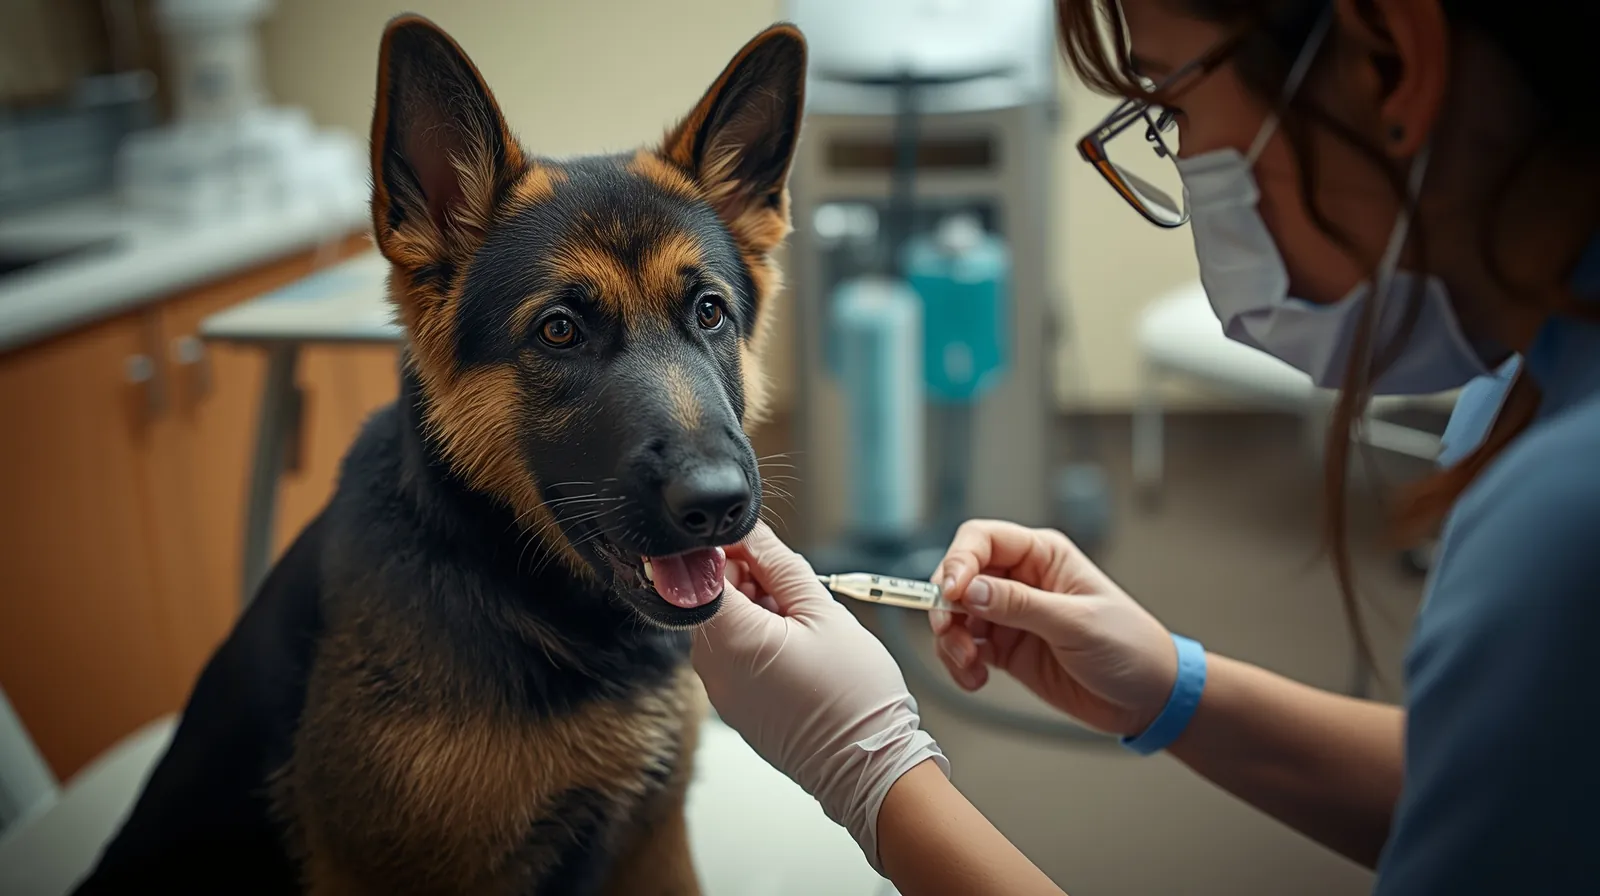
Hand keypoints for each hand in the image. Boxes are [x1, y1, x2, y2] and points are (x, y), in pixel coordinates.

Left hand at [693, 523, 947, 871]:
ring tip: (802, 616)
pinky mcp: (736, 708)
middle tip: (789, 580)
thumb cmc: (854, 695)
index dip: (726, 549)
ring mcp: (721, 692)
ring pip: (724, 627)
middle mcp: (712, 669)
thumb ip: (779, 565)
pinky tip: (798, 642)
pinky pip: (734, 657)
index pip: (701, 575)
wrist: (868, 767)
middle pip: (710, 601)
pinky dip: (758, 639)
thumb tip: (752, 532)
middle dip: (743, 578)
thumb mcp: (823, 612)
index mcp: (730, 640)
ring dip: (755, 608)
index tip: (754, 541)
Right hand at [931, 519, 1177, 736]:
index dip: (959, 560)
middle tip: (948, 633)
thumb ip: (1019, 606)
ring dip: (950, 641)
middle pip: (960, 577)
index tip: (950, 592)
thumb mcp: (1076, 623)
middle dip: (946, 605)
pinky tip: (976, 679)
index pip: (983, 540)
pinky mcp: (1006, 649)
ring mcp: (1011, 616)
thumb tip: (969, 590)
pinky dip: (960, 664)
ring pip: (956, 616)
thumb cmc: (1130, 647)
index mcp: (1043, 556)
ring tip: (968, 665)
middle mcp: (1022, 580)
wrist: (1149, 698)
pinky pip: (965, 649)